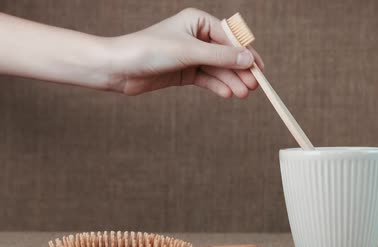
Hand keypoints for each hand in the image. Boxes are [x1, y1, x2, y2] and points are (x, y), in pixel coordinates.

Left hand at [105, 8, 264, 96]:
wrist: (119, 68)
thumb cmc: (150, 50)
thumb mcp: (189, 52)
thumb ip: (220, 56)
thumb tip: (249, 59)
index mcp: (197, 21)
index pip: (230, 37)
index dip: (245, 54)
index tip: (259, 70)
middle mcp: (195, 36)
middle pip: (225, 54)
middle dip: (239, 70)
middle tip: (254, 87)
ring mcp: (190, 55)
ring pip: (217, 69)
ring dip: (230, 81)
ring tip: (243, 94)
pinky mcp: (183, 72)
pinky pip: (206, 79)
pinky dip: (217, 86)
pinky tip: (228, 94)